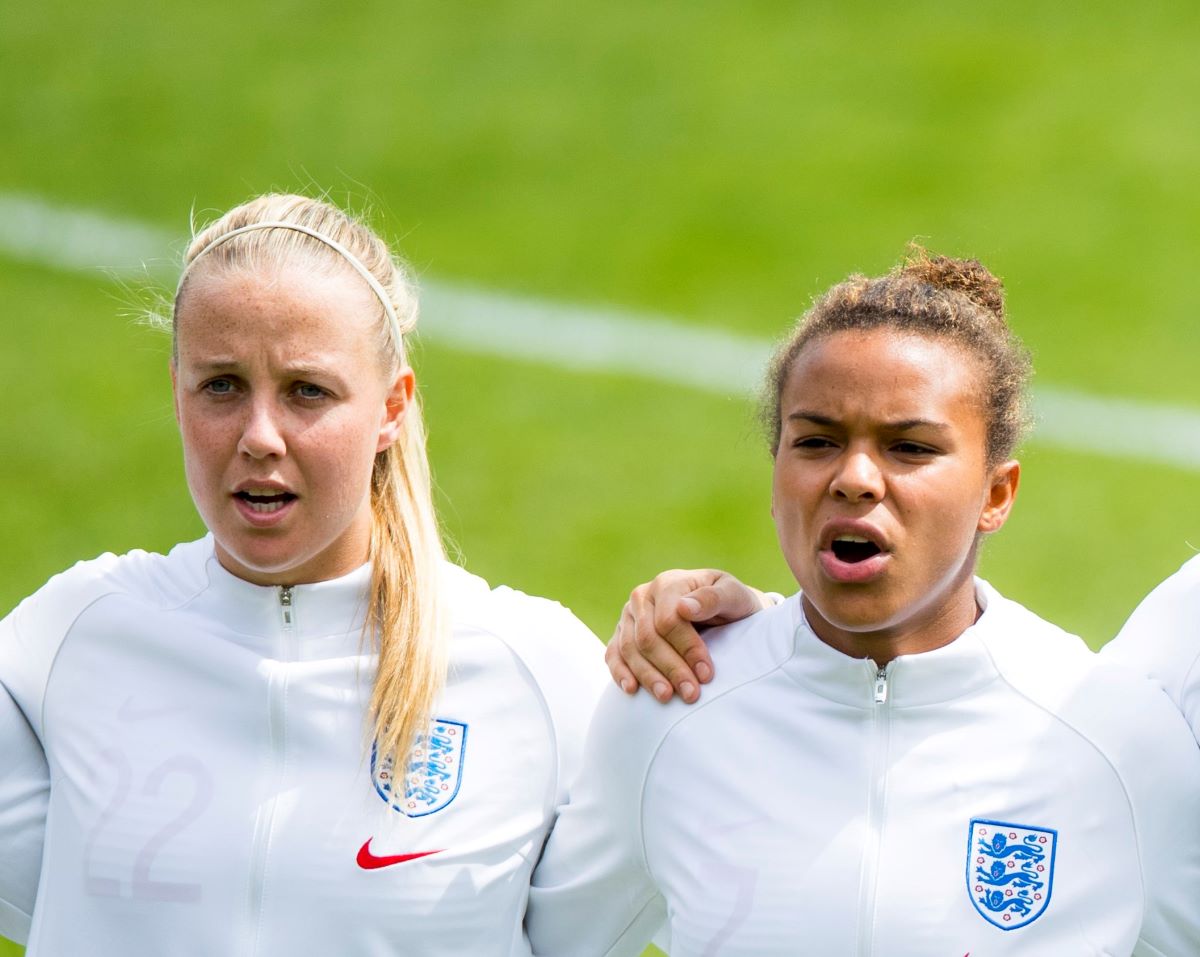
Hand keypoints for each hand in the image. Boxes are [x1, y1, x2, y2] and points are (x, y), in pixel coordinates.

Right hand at [605, 569, 772, 703]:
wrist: (723, 612)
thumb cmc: (730, 604)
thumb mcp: (733, 595)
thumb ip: (713, 598)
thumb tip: (685, 608)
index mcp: (668, 583)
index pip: (669, 620)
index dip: (687, 648)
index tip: (706, 674)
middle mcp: (643, 596)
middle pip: (648, 638)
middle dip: (670, 669)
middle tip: (691, 694)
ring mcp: (629, 616)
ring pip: (630, 649)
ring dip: (648, 676)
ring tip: (667, 697)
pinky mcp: (621, 633)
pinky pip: (614, 654)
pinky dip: (620, 672)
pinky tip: (632, 689)